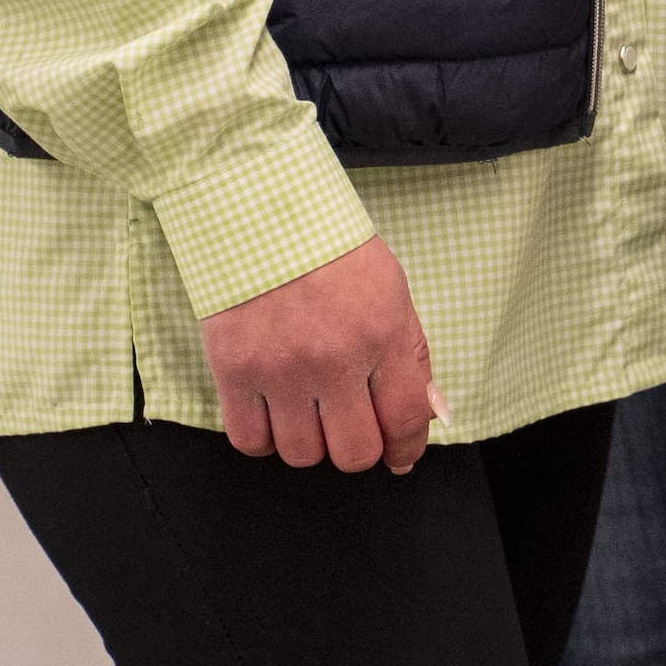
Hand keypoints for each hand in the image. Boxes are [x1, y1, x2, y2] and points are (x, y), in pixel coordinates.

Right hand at [199, 238, 437, 470]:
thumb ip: (411, 354)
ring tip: (307, 410)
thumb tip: (432, 413)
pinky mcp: (233, 371)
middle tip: (349, 425)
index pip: (405, 419)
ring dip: (309, 442)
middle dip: (357, 447)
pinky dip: (263, 437)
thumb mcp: (390, 289)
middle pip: (354, 453)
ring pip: (301, 454)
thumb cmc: (330, 249)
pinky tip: (272, 411)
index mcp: (381, 332)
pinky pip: (251, 441)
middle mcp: (333, 358)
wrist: (258, 210)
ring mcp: (280, 368)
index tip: (399, 454)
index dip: (406, 448)